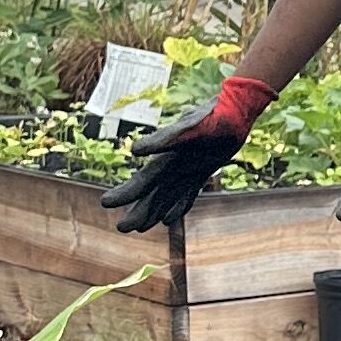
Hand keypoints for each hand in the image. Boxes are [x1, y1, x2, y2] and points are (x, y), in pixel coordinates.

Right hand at [98, 74, 273, 233]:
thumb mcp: (190, 129)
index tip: (105, 203)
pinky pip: (187, 193)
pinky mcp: (203, 171)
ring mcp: (188, 169)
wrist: (235, 111)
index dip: (126, 193)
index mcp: (167, 158)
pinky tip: (169, 219)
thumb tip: (134, 151)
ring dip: (154, 212)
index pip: (143, 181)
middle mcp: (174, 165)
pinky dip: (178, 206)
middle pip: (153, 193)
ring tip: (139, 228)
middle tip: (122, 228)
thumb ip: (164, 140)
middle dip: (138, 211)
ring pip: (167, 196)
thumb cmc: (213, 118)